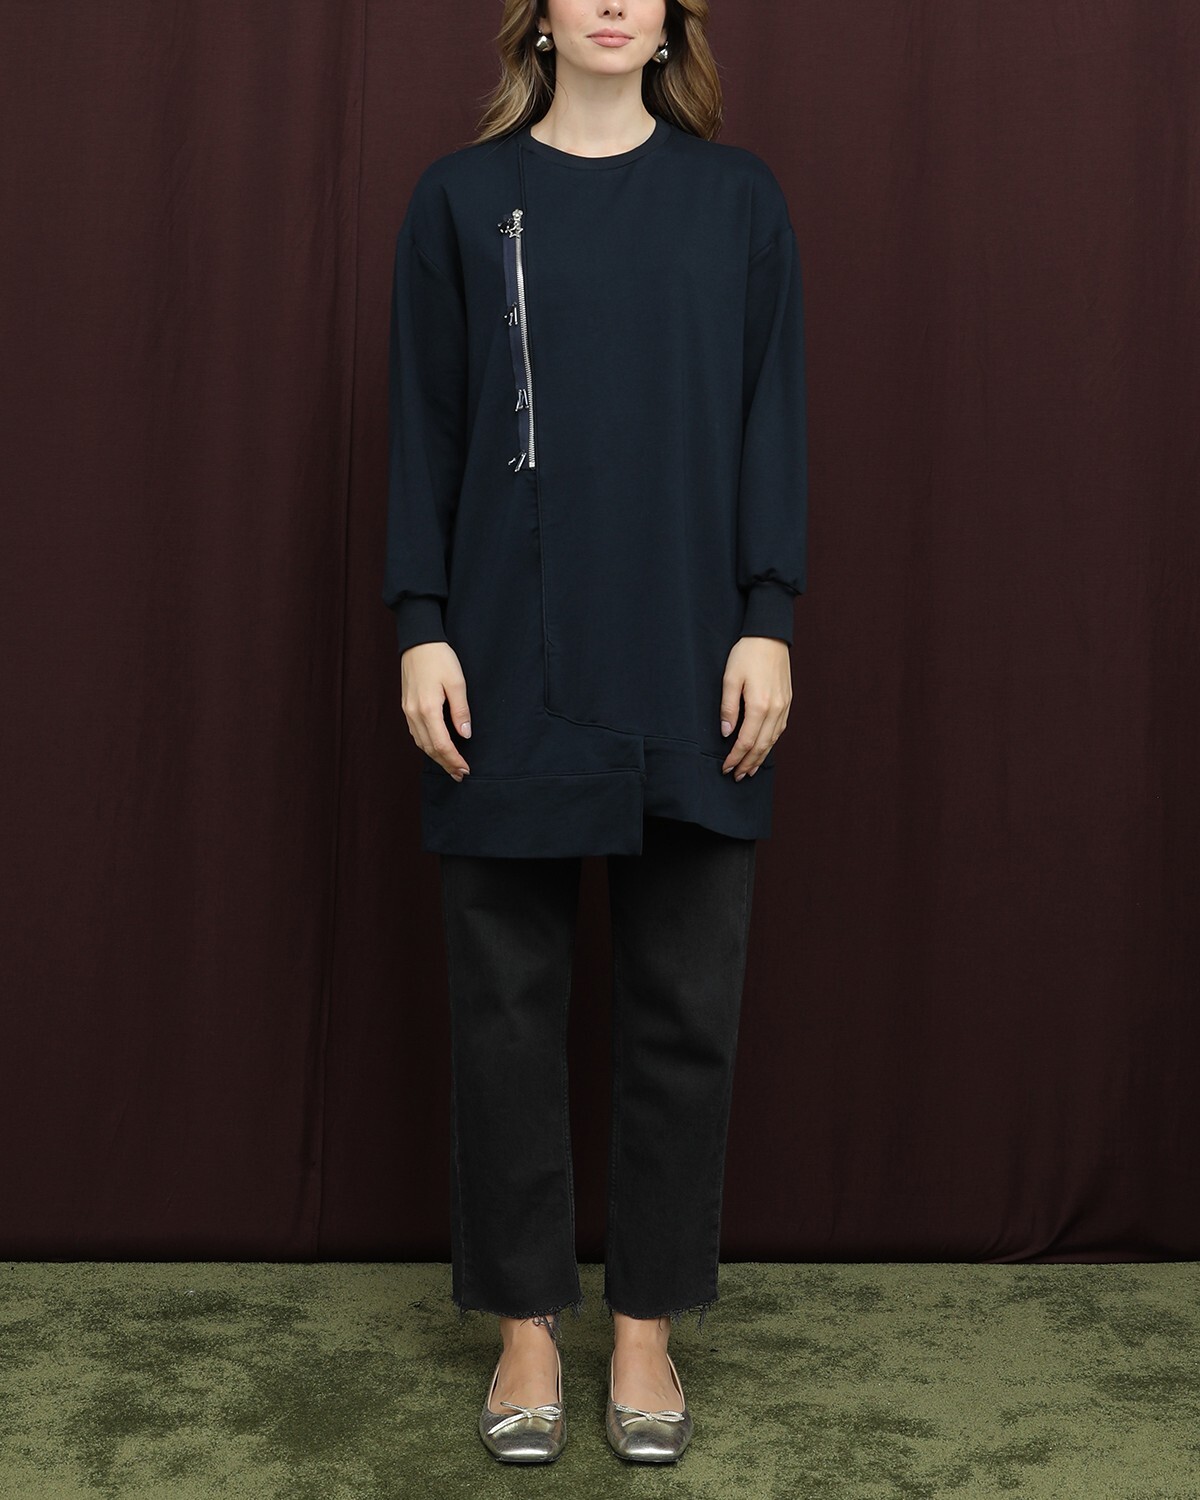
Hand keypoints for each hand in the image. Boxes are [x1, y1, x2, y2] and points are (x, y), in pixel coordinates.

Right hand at [401, 642, 471, 781]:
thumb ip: (461, 711)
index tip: (465, 769)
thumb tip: (465, 735)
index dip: (454, 759)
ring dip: (436, 757)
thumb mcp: (457, 682)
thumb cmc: (440, 658)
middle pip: (429, 748)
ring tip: (450, 765)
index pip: (441, 744)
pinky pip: (415, 733)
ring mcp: (407, 710)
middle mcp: (414, 713)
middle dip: (445, 763)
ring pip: (420, 743)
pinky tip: (436, 747)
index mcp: (428, 709)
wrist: (418, 642)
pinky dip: (427, 745)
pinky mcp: (406, 706)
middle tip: (460, 774)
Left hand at [720, 637, 791, 779]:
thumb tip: (726, 733)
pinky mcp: (787, 701)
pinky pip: (779, 729)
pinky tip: (763, 749)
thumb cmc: (747, 654)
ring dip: (761, 757)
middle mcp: (775, 709)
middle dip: (748, 763)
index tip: (726, 768)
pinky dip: (770, 743)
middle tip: (736, 776)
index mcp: (760, 705)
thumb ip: (728, 708)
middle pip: (761, 745)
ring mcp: (784, 706)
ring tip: (750, 770)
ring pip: (772, 740)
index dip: (735, 757)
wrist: (770, 635)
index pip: (746, 741)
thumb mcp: (730, 678)